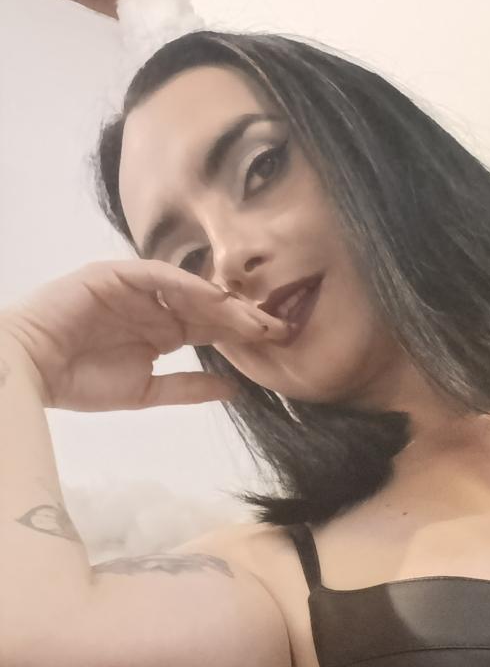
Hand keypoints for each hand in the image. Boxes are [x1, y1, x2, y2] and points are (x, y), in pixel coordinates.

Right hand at [0, 259, 289, 410]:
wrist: (32, 371)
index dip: (242, 335)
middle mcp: (154, 306)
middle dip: (244, 316)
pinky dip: (187, 285)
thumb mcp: (148, 392)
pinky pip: (158, 275)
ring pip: (189, 289)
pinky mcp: (115, 274)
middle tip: (280, 327)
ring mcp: (135, 288)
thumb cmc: (81, 382)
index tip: (277, 345)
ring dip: (223, 301)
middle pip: (208, 307)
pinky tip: (215, 299)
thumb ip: (190, 387)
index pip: (211, 328)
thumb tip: (233, 389)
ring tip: (254, 316)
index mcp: (162, 331)